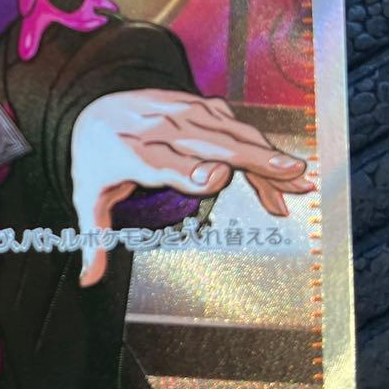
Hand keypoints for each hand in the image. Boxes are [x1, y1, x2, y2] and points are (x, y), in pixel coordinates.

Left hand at [70, 89, 312, 285]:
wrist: (97, 106)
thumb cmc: (98, 158)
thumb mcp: (88, 196)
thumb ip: (94, 238)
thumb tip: (88, 281)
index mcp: (129, 152)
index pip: (161, 163)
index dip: (189, 170)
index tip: (219, 178)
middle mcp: (158, 129)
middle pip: (208, 144)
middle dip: (250, 158)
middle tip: (289, 175)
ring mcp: (181, 113)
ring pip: (229, 133)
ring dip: (268, 155)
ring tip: (300, 179)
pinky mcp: (199, 107)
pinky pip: (234, 127)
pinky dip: (261, 150)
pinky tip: (284, 175)